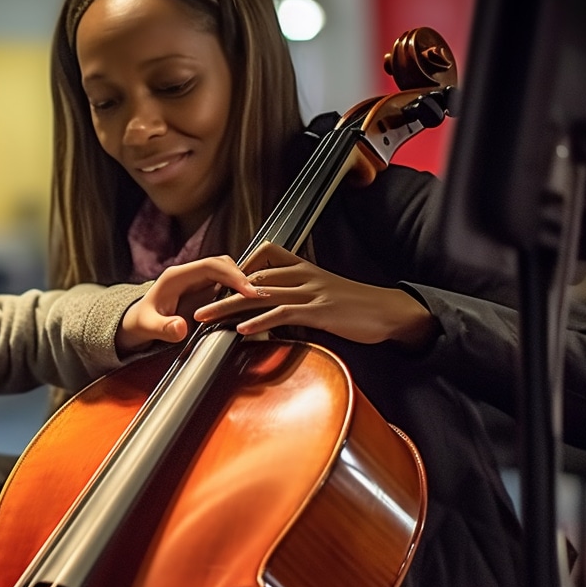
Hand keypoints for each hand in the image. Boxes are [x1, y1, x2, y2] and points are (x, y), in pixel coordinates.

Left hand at [116, 255, 251, 353]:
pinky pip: (226, 285)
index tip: (248, 290)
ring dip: (243, 283)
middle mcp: (189, 274)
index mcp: (176, 276)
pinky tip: (249, 305)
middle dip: (243, 277)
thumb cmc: (141, 323)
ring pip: (228, 273)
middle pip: (223, 264)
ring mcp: (197, 281)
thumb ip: (163, 328)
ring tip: (260, 299)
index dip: (232, 275)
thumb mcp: (148, 327)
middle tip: (260, 296)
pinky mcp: (204, 290)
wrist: (136, 322)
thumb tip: (180, 328)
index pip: (210, 266)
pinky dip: (239, 292)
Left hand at [193, 242, 434, 347]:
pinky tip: (242, 329)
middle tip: (195, 303)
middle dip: (220, 291)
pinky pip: (284, 313)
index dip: (236, 269)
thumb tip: (274, 311)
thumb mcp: (323, 295)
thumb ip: (297, 298)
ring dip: (229, 307)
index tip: (213, 284)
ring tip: (206, 317)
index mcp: (302, 268)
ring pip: (261, 295)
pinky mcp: (319, 311)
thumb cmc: (357, 307)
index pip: (262, 257)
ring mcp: (310, 292)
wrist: (390, 311)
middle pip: (252, 278)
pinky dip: (261, 321)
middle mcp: (302, 275)